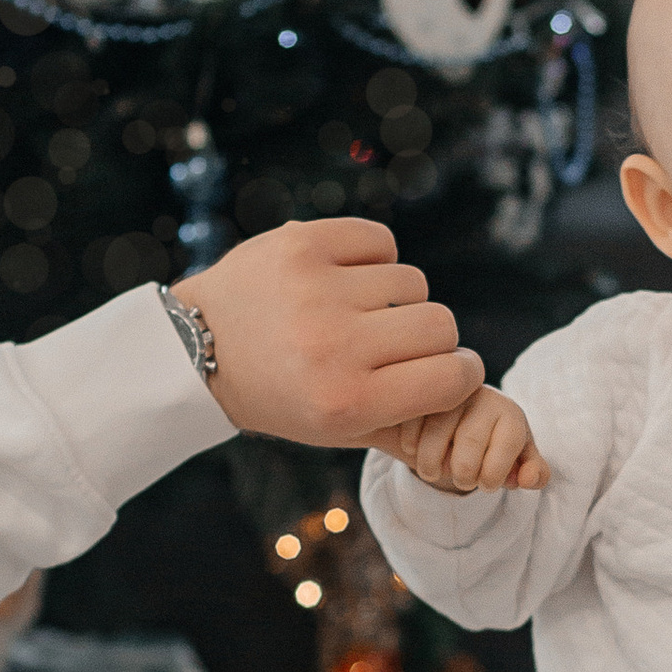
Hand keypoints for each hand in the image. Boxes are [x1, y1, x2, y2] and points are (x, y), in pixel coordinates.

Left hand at [174, 218, 481, 447]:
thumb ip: (408, 417)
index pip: (454, 377)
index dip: (459, 373)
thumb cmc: (284, 395)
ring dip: (394, 297)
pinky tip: (343, 276)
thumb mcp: (338, 431)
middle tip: (391, 341)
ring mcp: (316, 290)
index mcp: (347, 403)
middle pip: (441, 324)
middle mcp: (334, 347)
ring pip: (412, 281)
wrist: (199, 351)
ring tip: (356, 310)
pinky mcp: (301, 244)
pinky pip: (380, 240)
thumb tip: (472, 383)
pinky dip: (372, 257)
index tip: (445, 369)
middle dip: (426, 335)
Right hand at [372, 384, 549, 494]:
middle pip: (470, 443)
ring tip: (434, 473)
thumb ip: (534, 473)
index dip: (495, 475)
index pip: (507, 445)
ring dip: (430, 466)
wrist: (465, 413)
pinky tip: (414, 452)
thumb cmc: (494, 442)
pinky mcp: (421, 391)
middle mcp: (483, 396)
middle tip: (463, 482)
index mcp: (511, 414)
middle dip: (464, 476)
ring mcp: (449, 392)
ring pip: (435, 434)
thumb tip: (528, 480)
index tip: (487, 486)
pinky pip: (411, 423)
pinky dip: (410, 445)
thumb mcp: (519, 457)